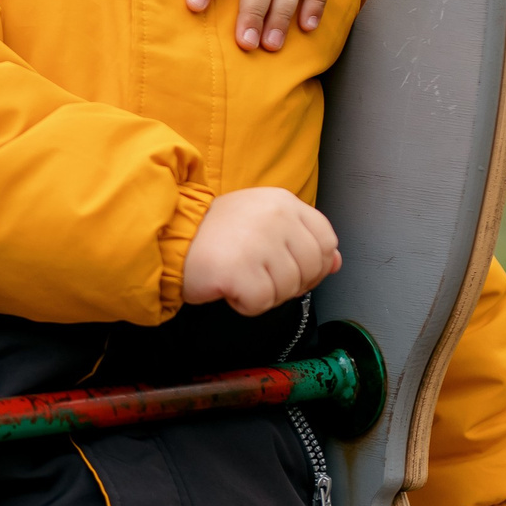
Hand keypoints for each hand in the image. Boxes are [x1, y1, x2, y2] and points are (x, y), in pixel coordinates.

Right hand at [180, 187, 339, 315]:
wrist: (168, 239)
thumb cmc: (216, 236)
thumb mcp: (265, 226)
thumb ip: (304, 242)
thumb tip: (336, 262)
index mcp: (284, 201)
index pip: (326, 240)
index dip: (313, 263)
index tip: (285, 265)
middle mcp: (276, 215)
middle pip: (312, 268)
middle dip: (289, 282)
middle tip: (256, 272)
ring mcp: (259, 241)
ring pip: (288, 289)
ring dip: (265, 294)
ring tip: (238, 275)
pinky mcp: (239, 269)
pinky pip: (262, 303)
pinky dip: (245, 304)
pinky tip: (228, 286)